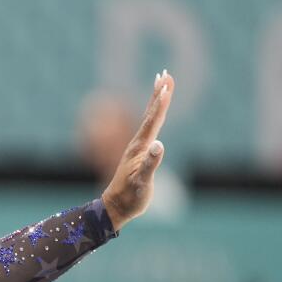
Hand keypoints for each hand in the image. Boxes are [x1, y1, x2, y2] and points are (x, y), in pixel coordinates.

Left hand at [100, 70, 173, 230]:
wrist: (116, 207)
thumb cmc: (130, 197)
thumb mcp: (142, 182)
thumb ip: (150, 164)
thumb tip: (159, 145)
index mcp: (140, 148)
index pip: (152, 121)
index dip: (160, 103)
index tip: (166, 84)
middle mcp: (138, 144)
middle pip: (150, 114)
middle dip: (158, 94)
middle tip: (165, 73)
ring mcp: (138, 148)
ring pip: (150, 120)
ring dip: (156, 102)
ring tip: (162, 85)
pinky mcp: (140, 155)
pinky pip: (150, 130)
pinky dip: (155, 117)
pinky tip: (156, 115)